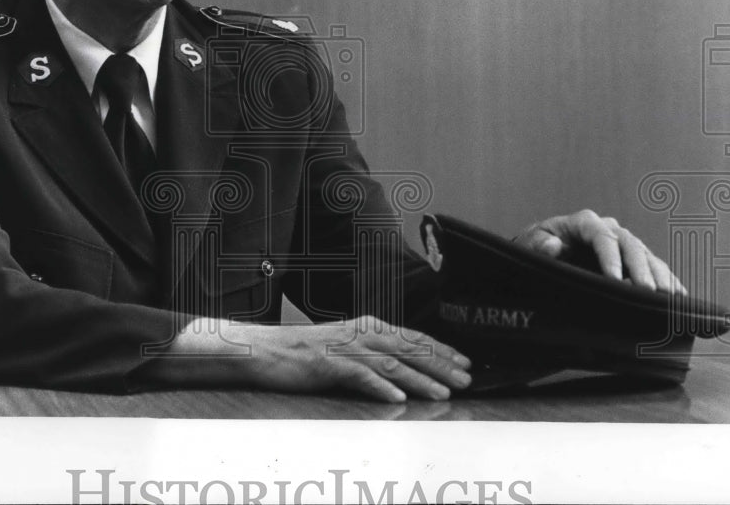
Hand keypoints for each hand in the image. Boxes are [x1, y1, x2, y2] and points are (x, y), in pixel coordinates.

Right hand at [145, 315, 471, 402]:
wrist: (262, 351)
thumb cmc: (302, 355)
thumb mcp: (342, 350)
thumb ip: (370, 355)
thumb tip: (402, 372)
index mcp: (365, 328)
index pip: (411, 338)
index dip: (440, 349)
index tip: (464, 363)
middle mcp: (359, 333)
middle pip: (408, 349)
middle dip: (441, 364)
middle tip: (467, 379)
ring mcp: (343, 348)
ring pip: (390, 364)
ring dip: (420, 380)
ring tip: (443, 394)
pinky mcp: (326, 364)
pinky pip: (358, 376)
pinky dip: (380, 389)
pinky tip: (398, 401)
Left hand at [515, 209, 686, 294]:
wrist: (545, 250)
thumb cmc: (539, 246)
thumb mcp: (531, 243)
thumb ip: (539, 245)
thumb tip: (553, 246)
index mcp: (585, 222)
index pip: (603, 236)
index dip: (610, 257)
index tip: (614, 279)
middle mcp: (609, 228)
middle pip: (630, 245)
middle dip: (640, 268)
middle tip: (648, 291)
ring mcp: (623, 243)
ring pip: (647, 255)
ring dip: (659, 275)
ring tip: (669, 296)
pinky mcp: (632, 259)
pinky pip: (654, 267)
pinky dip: (668, 280)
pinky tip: (679, 295)